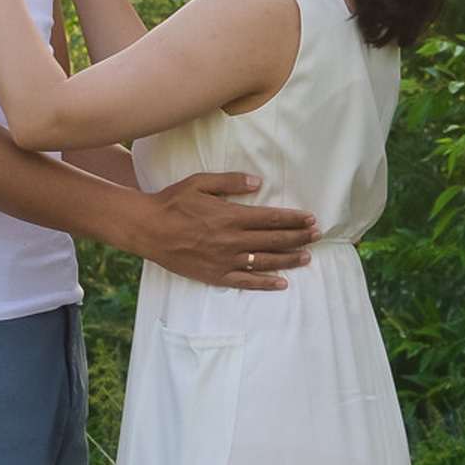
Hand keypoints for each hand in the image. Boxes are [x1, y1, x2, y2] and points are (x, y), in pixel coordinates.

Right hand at [141, 169, 319, 290]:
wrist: (147, 229)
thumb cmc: (172, 202)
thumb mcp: (200, 182)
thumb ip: (231, 182)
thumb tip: (258, 182)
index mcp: (230, 216)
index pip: (271, 219)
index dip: (293, 219)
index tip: (310, 218)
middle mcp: (232, 240)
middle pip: (273, 241)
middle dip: (298, 238)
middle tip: (317, 236)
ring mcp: (224, 260)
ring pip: (265, 262)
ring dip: (288, 259)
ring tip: (307, 257)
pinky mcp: (215, 275)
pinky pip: (246, 281)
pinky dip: (265, 283)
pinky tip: (281, 283)